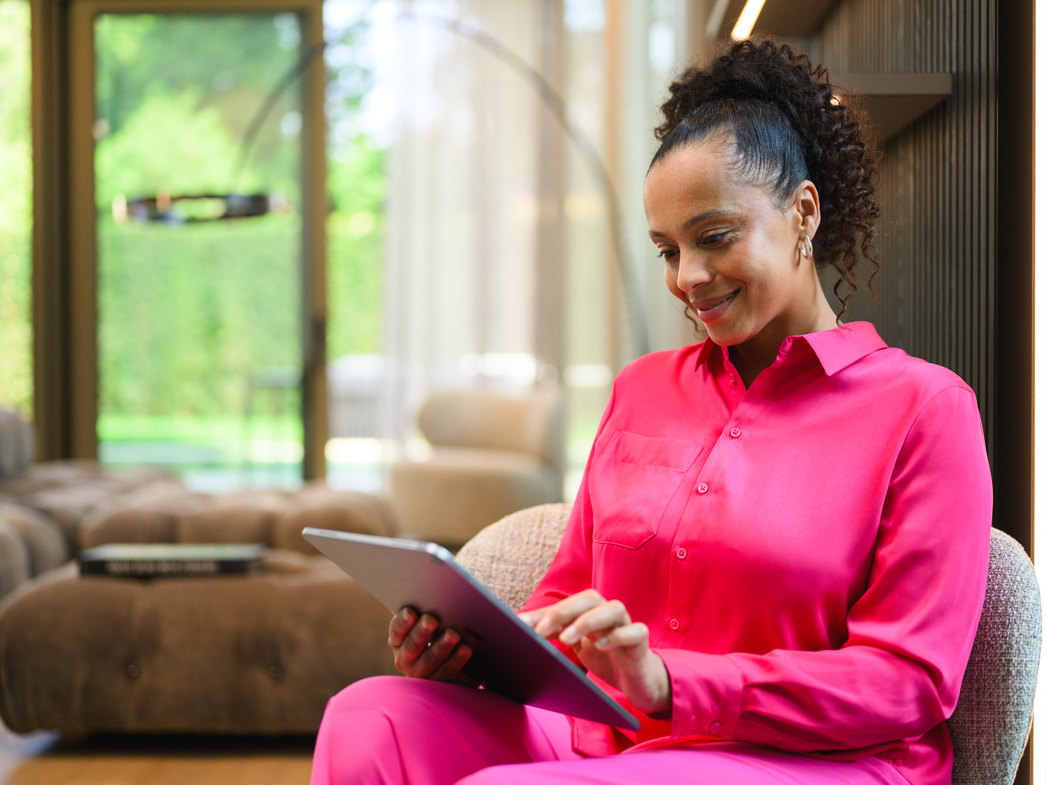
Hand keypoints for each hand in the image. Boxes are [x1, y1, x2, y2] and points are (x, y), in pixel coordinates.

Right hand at [388, 606, 474, 683]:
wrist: (449, 664)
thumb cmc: (435, 633)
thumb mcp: (426, 624)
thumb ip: (422, 613)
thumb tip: (423, 592)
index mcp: (397, 640)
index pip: (396, 630)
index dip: (403, 621)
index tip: (411, 611)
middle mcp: (404, 658)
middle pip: (413, 645)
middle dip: (422, 632)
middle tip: (432, 619)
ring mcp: (420, 674)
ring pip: (430, 659)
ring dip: (442, 646)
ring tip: (454, 634)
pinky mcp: (437, 684)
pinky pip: (447, 672)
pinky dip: (457, 659)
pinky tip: (466, 649)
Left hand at [519, 590, 670, 716]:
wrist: (639, 680)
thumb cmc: (606, 658)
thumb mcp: (576, 647)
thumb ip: (554, 635)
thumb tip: (520, 628)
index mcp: (591, 613)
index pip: (566, 605)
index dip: (543, 613)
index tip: (520, 624)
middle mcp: (608, 614)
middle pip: (590, 598)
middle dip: (563, 611)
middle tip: (541, 631)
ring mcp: (627, 626)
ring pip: (614, 608)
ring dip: (587, 621)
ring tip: (566, 639)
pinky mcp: (642, 643)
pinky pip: (635, 631)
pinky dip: (618, 636)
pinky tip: (601, 647)